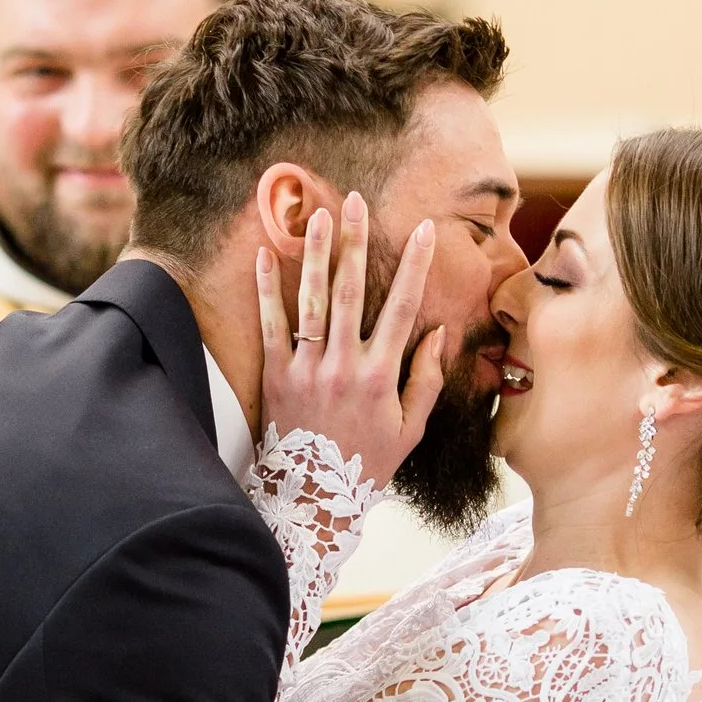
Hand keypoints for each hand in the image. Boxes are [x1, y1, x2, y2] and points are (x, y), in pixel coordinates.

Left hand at [255, 191, 447, 489]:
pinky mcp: (275, 376)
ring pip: (310, 301)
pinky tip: (262, 254)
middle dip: (355, 242)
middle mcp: (344, 366)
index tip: (422, 230)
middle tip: (356, 201)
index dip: (413, 266)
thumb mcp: (409, 430)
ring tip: (316, 215)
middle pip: (350, 291)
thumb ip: (426, 382)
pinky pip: (270, 326)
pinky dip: (265, 289)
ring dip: (313, 254)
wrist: (313, 500)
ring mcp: (306, 369)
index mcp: (380, 377)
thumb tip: (439, 334)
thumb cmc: (365, 466)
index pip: (401, 309)